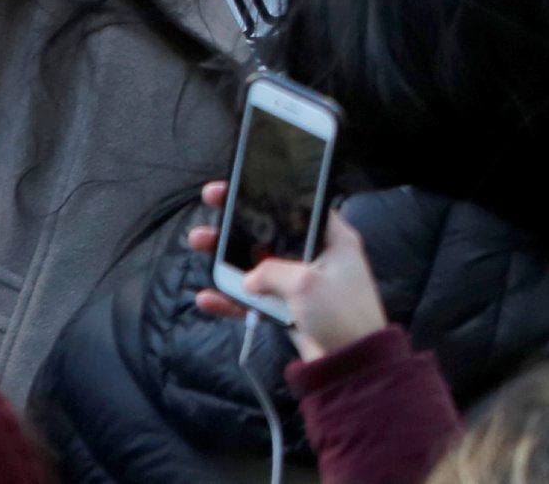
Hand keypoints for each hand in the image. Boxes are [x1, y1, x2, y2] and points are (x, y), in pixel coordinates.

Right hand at [188, 185, 390, 360]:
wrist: (350, 365)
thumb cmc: (341, 314)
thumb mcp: (306, 283)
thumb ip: (272, 271)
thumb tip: (250, 278)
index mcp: (332, 238)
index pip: (298, 204)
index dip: (270, 192)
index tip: (241, 184)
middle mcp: (316, 256)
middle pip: (270, 232)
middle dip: (239, 222)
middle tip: (211, 206)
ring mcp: (300, 284)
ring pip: (256, 265)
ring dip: (226, 257)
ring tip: (197, 243)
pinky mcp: (288, 309)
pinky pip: (253, 299)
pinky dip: (231, 298)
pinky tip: (207, 297)